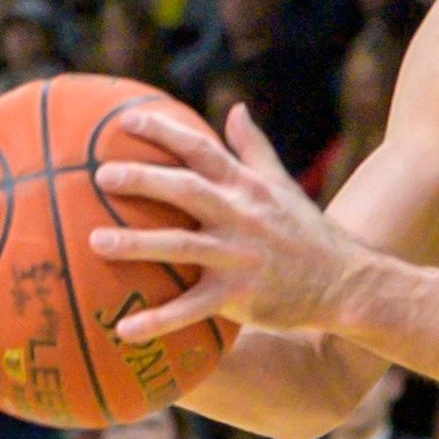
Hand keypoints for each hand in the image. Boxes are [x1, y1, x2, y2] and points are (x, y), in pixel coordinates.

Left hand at [88, 105, 364, 341]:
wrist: (344, 282)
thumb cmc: (306, 231)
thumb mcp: (282, 184)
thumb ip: (254, 148)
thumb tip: (236, 108)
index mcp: (248, 187)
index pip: (202, 150)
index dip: (164, 133)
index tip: (125, 121)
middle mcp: (242, 216)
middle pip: (187, 190)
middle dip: (143, 180)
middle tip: (101, 176)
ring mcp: (239, 256)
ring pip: (181, 246)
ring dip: (137, 244)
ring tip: (94, 242)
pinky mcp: (238, 296)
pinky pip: (192, 308)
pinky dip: (159, 320)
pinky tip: (123, 329)